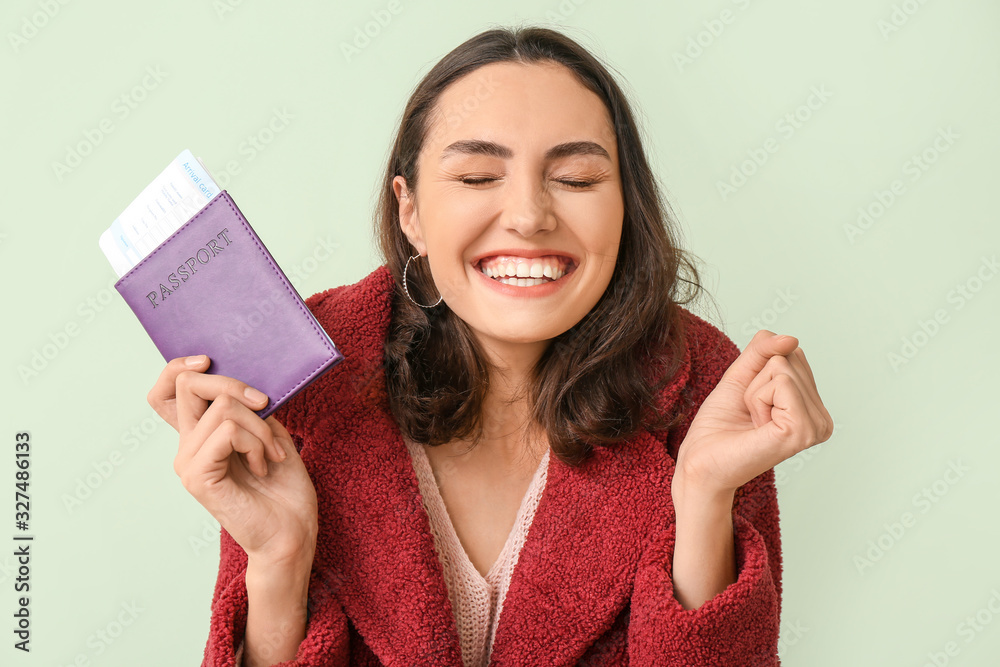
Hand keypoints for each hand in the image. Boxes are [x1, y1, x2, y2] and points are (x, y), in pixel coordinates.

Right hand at [148, 355, 317, 566]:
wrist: (292, 534)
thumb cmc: (284, 489)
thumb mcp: (270, 433)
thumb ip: (250, 407)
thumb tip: (242, 379)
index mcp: (200, 437)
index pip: (165, 393)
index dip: (177, 368)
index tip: (208, 360)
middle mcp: (186, 448)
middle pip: (187, 385)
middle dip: (234, 384)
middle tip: (265, 405)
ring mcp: (188, 463)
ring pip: (222, 408)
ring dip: (261, 426)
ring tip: (271, 453)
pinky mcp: (198, 477)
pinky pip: (228, 431)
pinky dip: (257, 442)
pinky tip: (263, 466)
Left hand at [673, 331, 833, 496]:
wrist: (701, 461)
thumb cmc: (719, 425)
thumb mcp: (742, 375)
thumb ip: (764, 351)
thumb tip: (791, 337)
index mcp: (813, 408)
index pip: (792, 353)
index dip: (759, 373)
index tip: (752, 405)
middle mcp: (822, 419)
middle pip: (789, 357)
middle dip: (757, 381)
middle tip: (749, 415)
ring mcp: (815, 426)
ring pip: (783, 366)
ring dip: (754, 392)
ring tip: (752, 422)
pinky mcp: (802, 430)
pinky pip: (781, 381)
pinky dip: (757, 398)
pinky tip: (756, 426)